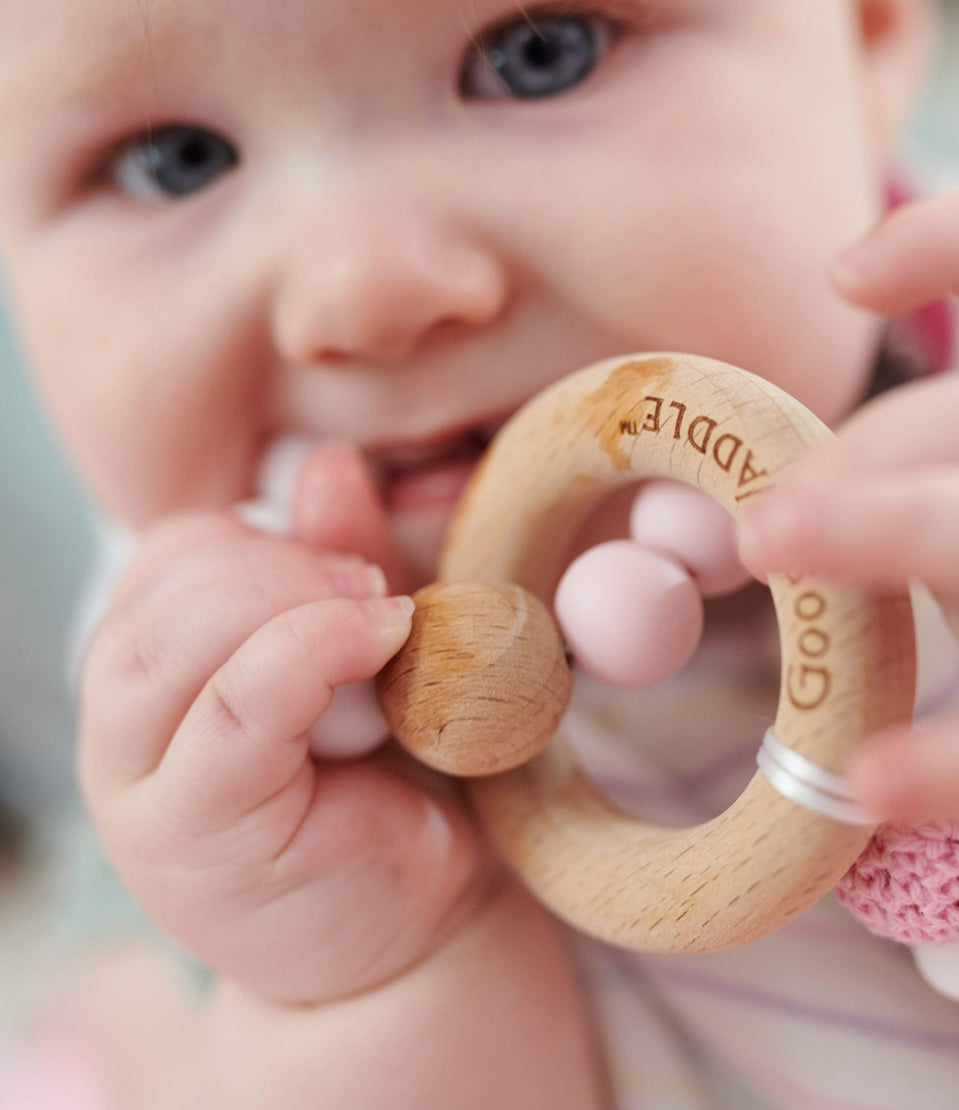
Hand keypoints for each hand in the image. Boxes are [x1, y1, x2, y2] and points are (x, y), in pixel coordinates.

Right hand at [77, 449, 490, 1004]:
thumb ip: (337, 564)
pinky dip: (312, 650)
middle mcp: (124, 726)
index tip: (355, 566)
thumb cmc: (386, 780)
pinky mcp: (189, 835)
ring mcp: (141, 785)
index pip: (170, 556)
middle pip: (162, 592)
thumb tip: (329, 464)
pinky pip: (234, 707)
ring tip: (382, 621)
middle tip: (374, 589)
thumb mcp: (365, 653)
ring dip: (291, 603)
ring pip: (174, 641)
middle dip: (280, 567)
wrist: (412, 917)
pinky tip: (381, 641)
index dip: (263, 539)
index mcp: (156, 670)